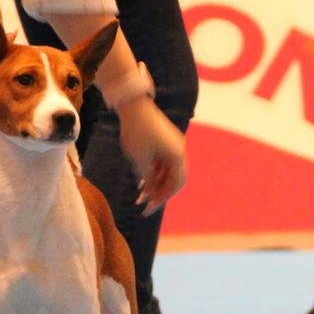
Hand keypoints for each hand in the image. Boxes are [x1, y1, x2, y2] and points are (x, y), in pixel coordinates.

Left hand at [115, 95, 186, 216]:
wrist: (133, 105)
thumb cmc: (136, 131)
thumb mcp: (140, 160)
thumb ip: (148, 180)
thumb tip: (152, 194)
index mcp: (177, 155)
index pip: (176, 184)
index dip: (163, 198)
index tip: (149, 208)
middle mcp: (179, 150)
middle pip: (175, 179)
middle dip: (160, 192)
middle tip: (146, 204)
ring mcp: (174, 145)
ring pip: (168, 171)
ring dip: (156, 183)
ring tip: (140, 194)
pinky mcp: (167, 140)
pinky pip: (164, 162)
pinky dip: (155, 172)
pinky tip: (142, 180)